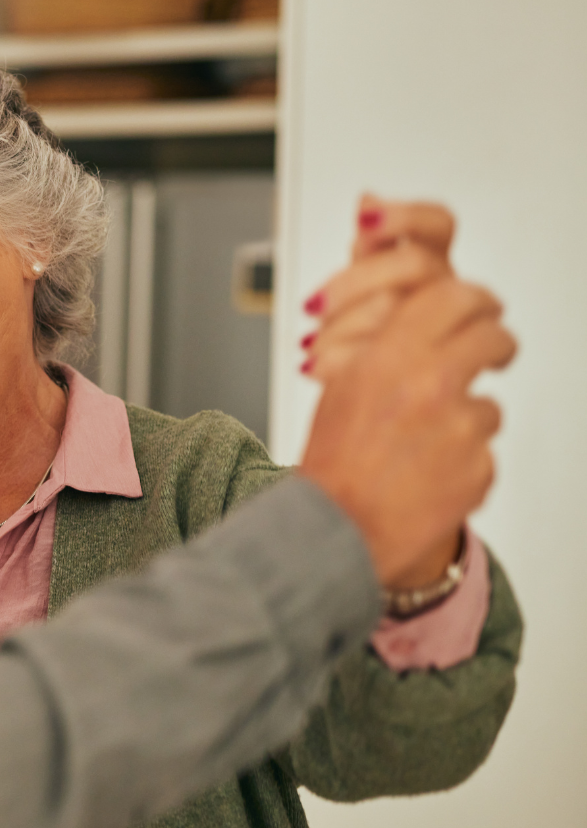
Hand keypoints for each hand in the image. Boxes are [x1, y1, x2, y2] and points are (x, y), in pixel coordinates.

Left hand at [302, 196, 455, 382]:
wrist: (386, 397)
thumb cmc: (382, 331)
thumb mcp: (372, 283)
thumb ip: (372, 245)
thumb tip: (367, 198)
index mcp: (430, 262)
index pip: (435, 226)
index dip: (404, 218)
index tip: (364, 218)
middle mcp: (439, 293)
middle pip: (415, 267)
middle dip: (354, 282)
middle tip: (313, 305)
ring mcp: (434, 329)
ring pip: (399, 314)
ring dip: (343, 328)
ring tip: (310, 344)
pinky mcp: (420, 367)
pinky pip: (386, 362)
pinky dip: (339, 362)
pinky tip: (312, 365)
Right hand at [302, 196, 465, 585]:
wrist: (334, 530)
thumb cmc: (331, 467)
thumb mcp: (341, 391)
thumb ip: (383, 353)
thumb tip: (421, 328)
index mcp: (388, 358)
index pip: (454, 297)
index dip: (475, 300)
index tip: (482, 309)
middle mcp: (429, 384)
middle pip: (492, 338)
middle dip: (496, 345)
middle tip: (494, 353)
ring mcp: (459, 428)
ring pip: (488, 405)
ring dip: (467, 419)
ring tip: (424, 448)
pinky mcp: (478, 468)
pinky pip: (483, 454)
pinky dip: (463, 464)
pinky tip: (427, 478)